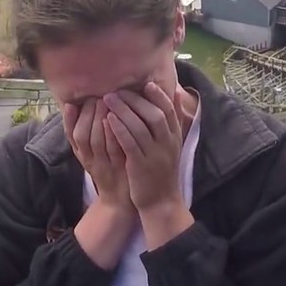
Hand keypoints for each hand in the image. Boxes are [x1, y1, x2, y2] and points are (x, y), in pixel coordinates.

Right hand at [63, 99, 131, 212]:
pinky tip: (120, 121)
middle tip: (98, 96)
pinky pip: (115, 150)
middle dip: (89, 113)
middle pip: (83, 134)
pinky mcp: (119, 168)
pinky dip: (115, 134)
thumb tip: (75, 105)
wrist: (120, 201)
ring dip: (101, 120)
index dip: (75, 116)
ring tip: (108, 103)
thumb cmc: (107, 170)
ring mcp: (105, 165)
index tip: (83, 99)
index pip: (72, 133)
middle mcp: (90, 160)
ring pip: (97, 141)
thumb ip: (84, 132)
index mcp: (81, 155)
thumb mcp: (91, 153)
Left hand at [102, 83, 184, 213]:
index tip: (146, 83)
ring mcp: (154, 155)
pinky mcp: (140, 166)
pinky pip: (130, 143)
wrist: (161, 202)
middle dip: (136, 100)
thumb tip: (178, 92)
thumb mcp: (172, 144)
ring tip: (108, 99)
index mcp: (174, 137)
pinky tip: (109, 119)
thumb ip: (174, 120)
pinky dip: (120, 129)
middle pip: (155, 115)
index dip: (158, 95)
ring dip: (124, 110)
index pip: (169, 110)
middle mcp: (167, 144)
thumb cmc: (162, 170)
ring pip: (141, 127)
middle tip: (118, 90)